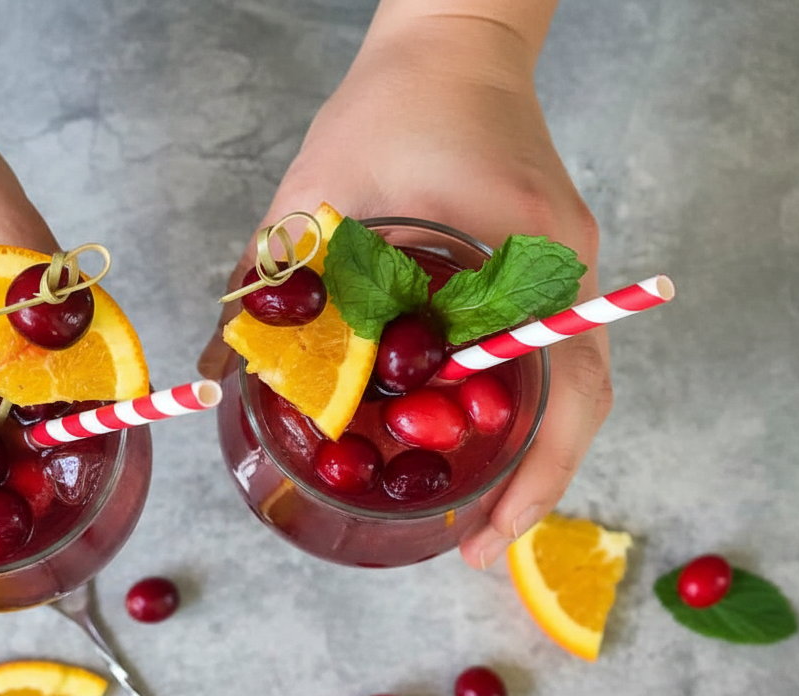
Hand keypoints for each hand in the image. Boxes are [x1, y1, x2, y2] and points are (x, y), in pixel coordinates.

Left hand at [198, 16, 611, 568]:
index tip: (488, 537)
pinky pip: (542, 346)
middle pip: (577, 399)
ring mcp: (562, 266)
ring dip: (523, 446)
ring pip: (564, 378)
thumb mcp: (319, 199)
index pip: (567, 384)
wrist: (453, 41)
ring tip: (468, 501)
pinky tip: (456, 424)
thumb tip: (222, 373)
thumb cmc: (392, 108)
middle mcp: (565, 268)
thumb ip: (277, 285)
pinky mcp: (544, 264)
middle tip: (476, 542)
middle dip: (533, 481)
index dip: (536, 474)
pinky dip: (507, 399)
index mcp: (529, 255)